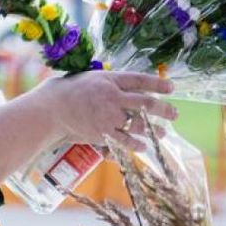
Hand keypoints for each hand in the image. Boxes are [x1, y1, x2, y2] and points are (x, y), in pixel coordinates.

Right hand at [37, 71, 175, 150]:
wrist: (51, 109)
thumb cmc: (70, 90)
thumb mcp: (92, 78)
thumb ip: (112, 83)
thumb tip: (132, 87)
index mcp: (110, 80)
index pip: (140, 80)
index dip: (158, 83)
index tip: (171, 87)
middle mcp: (112, 97)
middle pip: (145, 103)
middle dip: (163, 109)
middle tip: (175, 113)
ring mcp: (108, 116)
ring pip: (139, 124)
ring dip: (154, 130)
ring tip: (164, 133)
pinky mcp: (102, 133)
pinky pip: (125, 140)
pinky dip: (137, 144)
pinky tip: (144, 146)